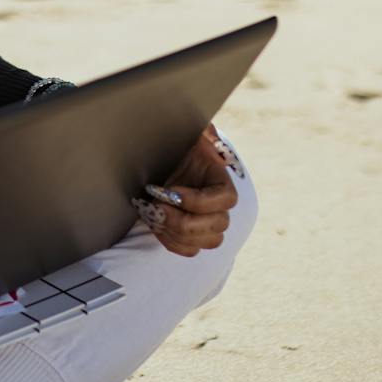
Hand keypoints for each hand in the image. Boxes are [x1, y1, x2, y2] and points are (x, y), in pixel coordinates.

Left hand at [130, 124, 243, 257]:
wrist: (155, 163)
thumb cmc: (172, 147)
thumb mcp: (185, 134)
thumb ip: (200, 131)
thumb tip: (209, 134)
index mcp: (221, 180)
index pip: (226, 200)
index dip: (200, 201)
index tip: (172, 193)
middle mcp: (219, 205)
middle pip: (219, 226)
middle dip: (185, 221)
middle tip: (157, 207)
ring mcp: (207, 223)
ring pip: (207, 242)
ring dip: (178, 233)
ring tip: (154, 215)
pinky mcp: (192, 237)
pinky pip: (190, 250)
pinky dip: (172, 242)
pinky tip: (156, 223)